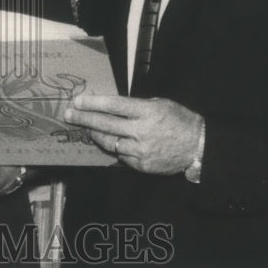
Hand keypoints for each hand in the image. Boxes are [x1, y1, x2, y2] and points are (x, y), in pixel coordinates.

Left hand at [63, 94, 202, 174]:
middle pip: (105, 125)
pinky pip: (120, 156)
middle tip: (69, 115)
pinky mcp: (142, 165)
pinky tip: (110, 142)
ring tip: (87, 129)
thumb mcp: (159, 104)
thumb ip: (136, 106)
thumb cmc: (179, 120)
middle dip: (84, 119)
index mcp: (146, 112)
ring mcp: (140, 151)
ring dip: (95, 135)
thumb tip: (112, 107)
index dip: (93, 103)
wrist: (198, 146)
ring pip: (109, 143)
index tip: (78, 101)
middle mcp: (141, 132)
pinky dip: (114, 148)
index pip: (113, 106)